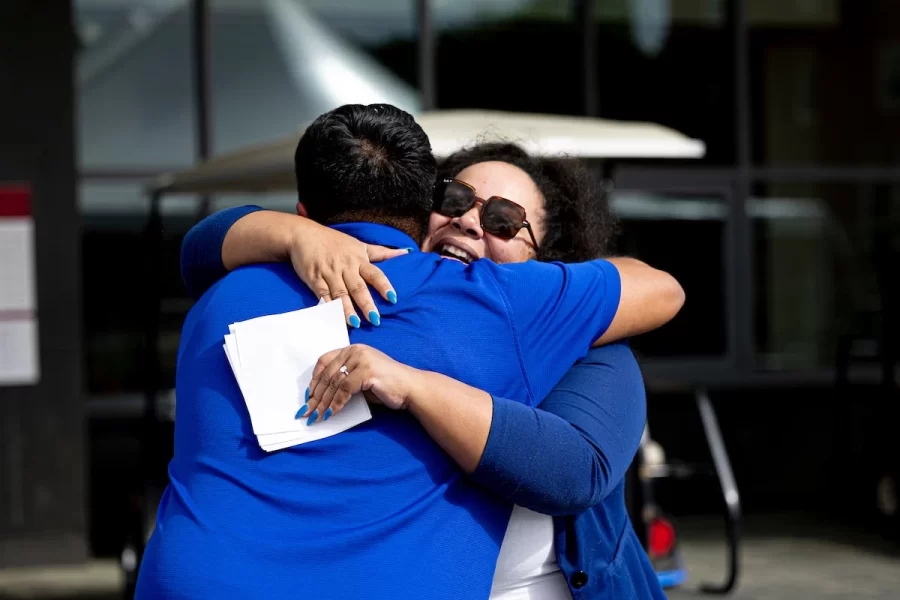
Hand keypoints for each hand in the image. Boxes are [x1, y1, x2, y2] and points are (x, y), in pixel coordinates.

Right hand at [288, 219, 409, 326]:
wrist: (304, 235)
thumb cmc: (335, 241)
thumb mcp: (360, 245)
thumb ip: (382, 253)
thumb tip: (406, 253)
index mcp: (359, 260)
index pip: (375, 274)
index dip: (384, 286)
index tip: (393, 298)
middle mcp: (345, 267)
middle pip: (358, 287)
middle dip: (366, 303)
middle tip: (375, 319)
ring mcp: (329, 273)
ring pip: (340, 294)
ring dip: (347, 309)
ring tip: (355, 324)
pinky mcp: (314, 278)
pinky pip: (321, 294)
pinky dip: (327, 306)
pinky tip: (331, 317)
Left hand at [300, 345, 416, 422]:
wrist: (410, 388)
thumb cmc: (386, 386)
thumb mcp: (360, 379)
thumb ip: (344, 381)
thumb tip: (320, 397)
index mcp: (352, 349)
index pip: (324, 361)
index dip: (314, 380)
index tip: (308, 396)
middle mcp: (355, 351)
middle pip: (327, 374)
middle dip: (315, 396)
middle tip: (306, 412)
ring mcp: (361, 359)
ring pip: (334, 383)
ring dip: (323, 403)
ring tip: (315, 417)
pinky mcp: (366, 371)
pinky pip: (344, 390)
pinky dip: (336, 404)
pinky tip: (331, 414)